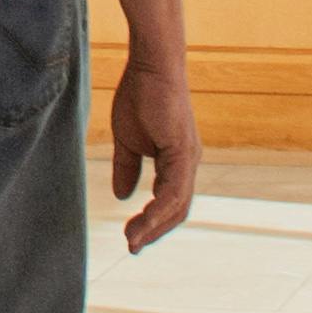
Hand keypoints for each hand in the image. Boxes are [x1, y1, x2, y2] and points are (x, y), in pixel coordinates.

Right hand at [106, 56, 203, 251]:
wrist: (150, 65)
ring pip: (177, 206)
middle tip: (132, 247)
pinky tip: (142, 222)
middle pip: (178, 211)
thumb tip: (122, 196)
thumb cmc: (140, 95)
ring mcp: (189, 159)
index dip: (152, 222)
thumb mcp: (127, 140)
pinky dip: (158, 211)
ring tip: (132, 241)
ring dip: (154, 227)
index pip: (169, 202)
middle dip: (155, 232)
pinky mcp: (183, 152)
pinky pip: (173, 191)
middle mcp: (188, 164)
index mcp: (177, 162)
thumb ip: (127, 168)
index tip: (131, 237)